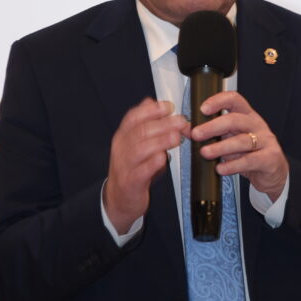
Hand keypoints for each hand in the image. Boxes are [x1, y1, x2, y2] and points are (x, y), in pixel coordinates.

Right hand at [104, 98, 188, 233]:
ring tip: (177, 137)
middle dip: (163, 124)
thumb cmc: (131, 169)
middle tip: (181, 121)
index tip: (168, 106)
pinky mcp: (131, 182)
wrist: (119, 199)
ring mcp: (125, 165)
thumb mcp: (134, 144)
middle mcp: (122, 148)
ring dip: (161, 141)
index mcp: (123, 137)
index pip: (133, 117)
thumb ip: (144, 124)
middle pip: (141, 131)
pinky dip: (153, 163)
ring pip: (141, 149)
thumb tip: (151, 101)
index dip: (151, 110)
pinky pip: (141, 171)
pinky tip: (164, 157)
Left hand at [191, 90, 288, 202]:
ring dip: (220, 147)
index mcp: (247, 116)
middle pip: (235, 120)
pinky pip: (250, 160)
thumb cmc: (251, 152)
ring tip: (205, 153)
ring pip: (241, 141)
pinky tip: (221, 169)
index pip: (234, 100)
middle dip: (212, 127)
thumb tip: (186, 128)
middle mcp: (257, 125)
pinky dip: (233, 165)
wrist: (273, 172)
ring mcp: (265, 141)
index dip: (218, 101)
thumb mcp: (230, 139)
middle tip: (196, 134)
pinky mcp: (270, 158)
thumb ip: (212, 133)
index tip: (203, 109)